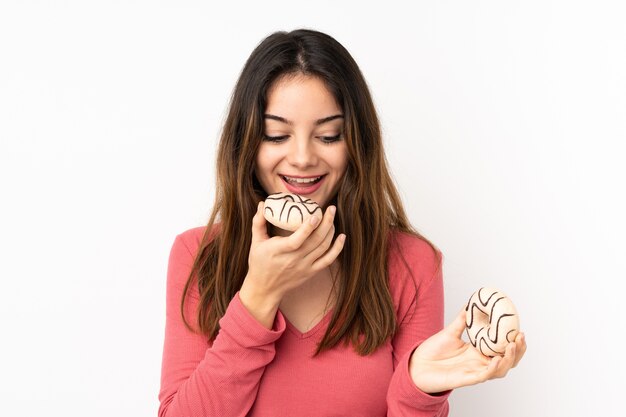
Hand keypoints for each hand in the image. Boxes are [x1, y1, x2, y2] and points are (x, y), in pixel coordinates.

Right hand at [239, 202, 345, 326]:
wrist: (265, 288)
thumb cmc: (259, 262)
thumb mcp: (255, 242)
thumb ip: (258, 222)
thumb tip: (262, 204)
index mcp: (279, 251)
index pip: (296, 240)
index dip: (307, 228)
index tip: (315, 215)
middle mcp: (293, 259)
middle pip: (315, 241)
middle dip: (326, 223)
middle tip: (331, 209)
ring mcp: (304, 266)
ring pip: (323, 248)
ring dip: (331, 231)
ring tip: (331, 217)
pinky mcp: (311, 272)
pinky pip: (328, 260)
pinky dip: (337, 248)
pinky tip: (342, 236)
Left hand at [409, 309, 526, 393]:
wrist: (417, 364)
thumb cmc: (433, 350)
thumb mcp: (450, 331)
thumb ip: (462, 319)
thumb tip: (471, 304)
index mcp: (479, 352)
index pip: (503, 349)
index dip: (515, 342)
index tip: (520, 330)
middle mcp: (480, 363)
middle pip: (508, 361)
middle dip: (518, 351)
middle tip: (520, 338)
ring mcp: (474, 372)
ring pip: (500, 370)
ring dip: (509, 359)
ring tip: (512, 346)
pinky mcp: (466, 379)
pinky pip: (483, 376)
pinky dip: (492, 369)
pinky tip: (496, 359)